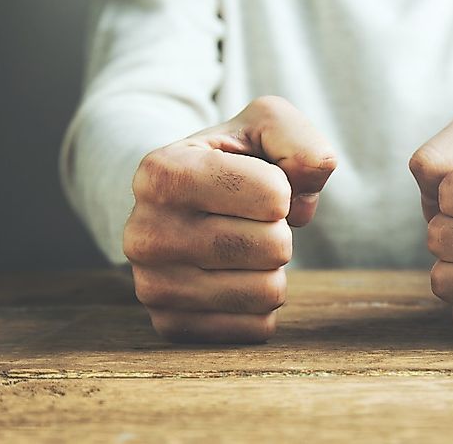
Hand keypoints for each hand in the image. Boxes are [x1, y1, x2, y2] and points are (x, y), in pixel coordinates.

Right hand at [124, 96, 336, 342]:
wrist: (181, 203)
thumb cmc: (233, 160)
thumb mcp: (264, 125)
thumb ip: (297, 138)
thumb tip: (307, 183)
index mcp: (162, 172)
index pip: (273, 196)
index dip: (282, 188)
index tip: (256, 183)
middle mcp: (146, 233)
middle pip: (274, 247)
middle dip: (280, 230)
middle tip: (251, 221)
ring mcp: (153, 286)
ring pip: (268, 292)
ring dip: (272, 268)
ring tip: (242, 247)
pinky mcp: (170, 326)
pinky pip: (257, 327)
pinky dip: (261, 303)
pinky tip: (234, 277)